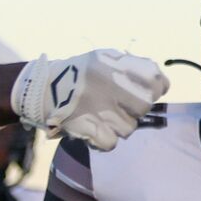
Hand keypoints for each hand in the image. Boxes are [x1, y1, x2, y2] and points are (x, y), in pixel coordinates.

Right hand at [9, 49, 166, 151]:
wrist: (42, 87)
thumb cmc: (79, 74)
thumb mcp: (106, 58)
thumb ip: (132, 67)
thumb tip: (159, 84)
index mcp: (120, 65)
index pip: (158, 83)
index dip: (154, 91)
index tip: (142, 93)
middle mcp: (113, 85)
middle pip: (144, 108)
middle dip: (134, 110)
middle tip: (119, 107)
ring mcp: (101, 108)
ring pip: (129, 128)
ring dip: (118, 126)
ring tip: (101, 117)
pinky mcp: (88, 128)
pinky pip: (111, 142)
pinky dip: (103, 139)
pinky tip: (94, 130)